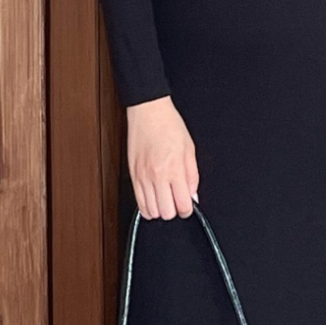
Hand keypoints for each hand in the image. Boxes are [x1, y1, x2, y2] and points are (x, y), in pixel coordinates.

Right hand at [125, 96, 199, 219]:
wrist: (148, 111)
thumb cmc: (169, 125)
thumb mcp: (190, 149)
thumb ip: (192, 176)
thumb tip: (193, 196)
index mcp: (174, 169)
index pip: (182, 205)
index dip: (187, 209)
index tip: (187, 205)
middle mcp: (157, 176)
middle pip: (166, 213)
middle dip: (174, 210)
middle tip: (176, 200)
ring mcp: (142, 177)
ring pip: (151, 211)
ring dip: (160, 209)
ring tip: (165, 199)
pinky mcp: (132, 175)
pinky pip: (138, 202)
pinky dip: (147, 206)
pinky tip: (153, 199)